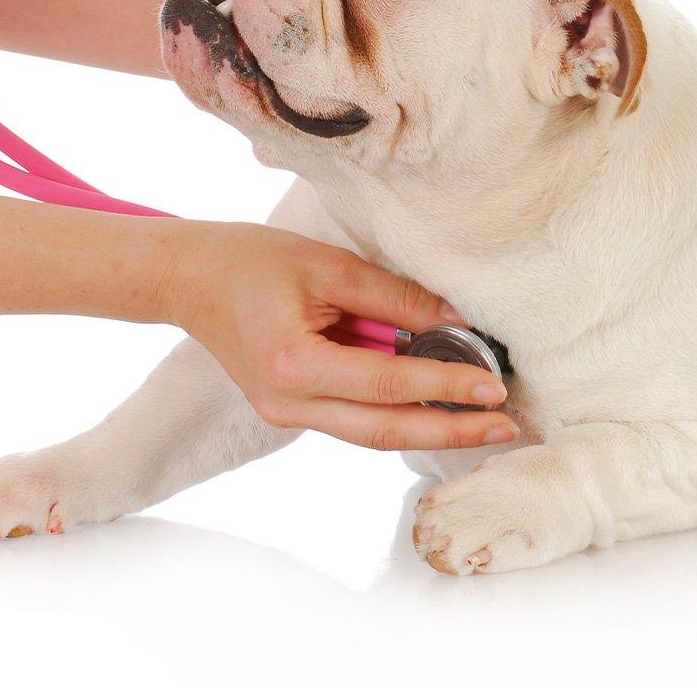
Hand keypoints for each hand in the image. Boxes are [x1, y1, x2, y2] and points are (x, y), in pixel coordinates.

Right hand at [165, 221, 520, 450]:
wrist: (190, 279)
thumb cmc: (253, 261)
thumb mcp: (328, 266)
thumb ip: (394, 297)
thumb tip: (459, 319)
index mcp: (294, 365)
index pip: (388, 384)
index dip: (446, 386)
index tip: (494, 385)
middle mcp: (288, 404)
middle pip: (385, 430)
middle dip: (451, 432)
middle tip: (506, 427)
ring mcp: (286, 415)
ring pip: (372, 434)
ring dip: (430, 431)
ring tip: (485, 426)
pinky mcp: (291, 411)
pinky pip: (356, 421)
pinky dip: (400, 418)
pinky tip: (440, 412)